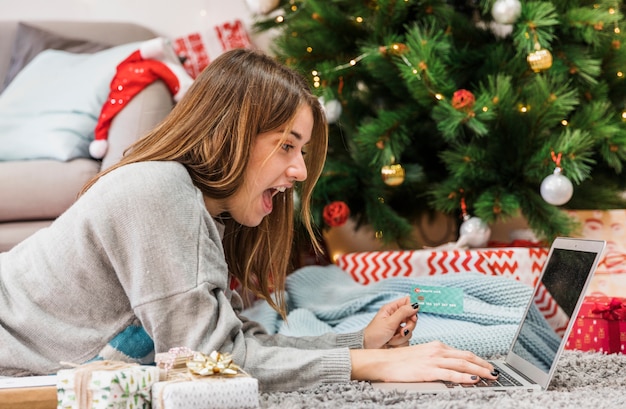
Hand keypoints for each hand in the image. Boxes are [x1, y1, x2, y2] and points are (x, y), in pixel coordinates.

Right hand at [350, 341, 497, 383]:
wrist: (382, 362)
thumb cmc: (399, 361)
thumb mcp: (421, 355)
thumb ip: (435, 359)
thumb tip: (449, 366)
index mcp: (436, 346)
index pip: (462, 353)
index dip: (478, 360)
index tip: (488, 366)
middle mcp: (437, 350)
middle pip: (466, 358)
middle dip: (483, 365)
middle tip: (495, 372)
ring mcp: (433, 360)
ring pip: (462, 365)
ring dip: (479, 371)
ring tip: (491, 377)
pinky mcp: (428, 371)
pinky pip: (450, 375)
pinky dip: (464, 378)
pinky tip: (473, 381)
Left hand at [363, 296, 418, 348]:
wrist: (368, 348)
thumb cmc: (374, 333)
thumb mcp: (389, 322)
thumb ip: (403, 313)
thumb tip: (415, 305)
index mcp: (392, 309)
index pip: (407, 302)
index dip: (413, 308)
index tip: (414, 316)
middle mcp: (396, 317)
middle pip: (412, 318)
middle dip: (408, 326)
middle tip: (402, 331)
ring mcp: (398, 328)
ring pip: (410, 330)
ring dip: (401, 337)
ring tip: (391, 339)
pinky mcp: (399, 338)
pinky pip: (407, 340)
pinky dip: (400, 343)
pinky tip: (391, 343)